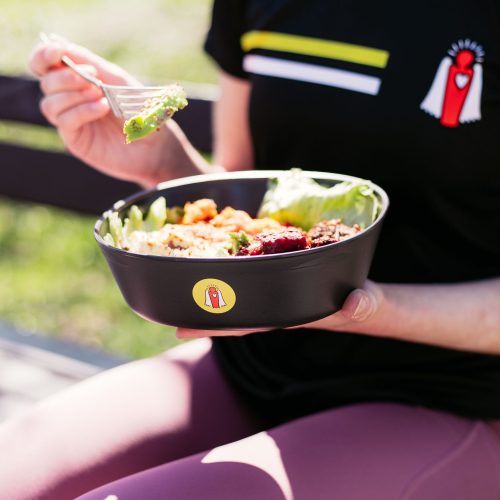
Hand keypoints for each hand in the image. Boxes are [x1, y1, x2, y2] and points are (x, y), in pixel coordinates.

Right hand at [29, 35, 168, 185]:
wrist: (156, 143)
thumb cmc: (140, 110)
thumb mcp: (118, 80)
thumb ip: (90, 63)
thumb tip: (59, 43)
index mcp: (77, 80)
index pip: (45, 64)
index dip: (44, 54)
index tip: (58, 51)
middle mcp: (70, 99)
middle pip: (46, 82)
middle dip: (65, 77)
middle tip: (93, 79)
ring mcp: (71, 121)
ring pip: (50, 103)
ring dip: (73, 95)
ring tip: (101, 95)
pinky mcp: (76, 140)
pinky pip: (65, 121)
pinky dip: (82, 111)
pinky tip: (102, 107)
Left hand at [176, 281, 383, 338]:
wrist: (368, 299)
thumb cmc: (367, 305)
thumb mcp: (370, 305)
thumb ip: (365, 305)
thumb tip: (355, 304)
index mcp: (291, 314)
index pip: (247, 322)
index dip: (214, 325)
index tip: (179, 327)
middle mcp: (279, 303)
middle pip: (232, 309)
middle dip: (200, 310)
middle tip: (162, 306)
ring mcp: (280, 288)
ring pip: (239, 289)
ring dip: (212, 286)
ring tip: (179, 277)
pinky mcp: (285, 273)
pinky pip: (253, 269)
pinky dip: (234, 264)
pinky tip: (219, 254)